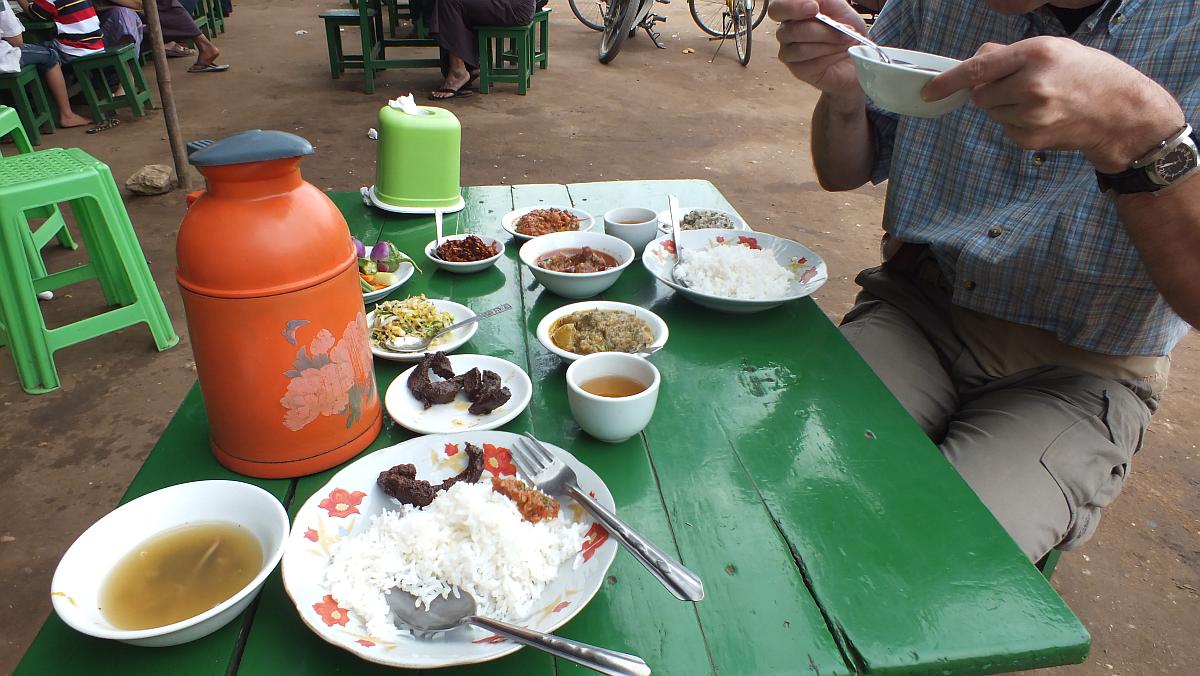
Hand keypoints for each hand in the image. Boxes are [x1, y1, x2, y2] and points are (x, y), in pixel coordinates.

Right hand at [771, 0, 869, 109]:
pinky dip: (829, 57)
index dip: (792, 8)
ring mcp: (789, 52)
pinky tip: (840, 53)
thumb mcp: (838, 7)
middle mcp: (787, 31)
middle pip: (790, 30)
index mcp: (793, 12)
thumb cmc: (845, 28)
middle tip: (841, 28)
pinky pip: (809, 64)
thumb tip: (811, 2)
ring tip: (846, 40)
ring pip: (801, 48)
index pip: (777, 9)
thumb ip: (822, 0)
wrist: (858, 53)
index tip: (814, 8)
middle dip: (820, 30)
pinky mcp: (797, 70)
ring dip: (830, 43)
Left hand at [921, 36, 1183, 171]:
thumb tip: (975, 61)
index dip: (948, 81)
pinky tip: (1042, 117)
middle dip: (988, 90)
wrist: (1120, 113)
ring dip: (1003, 106)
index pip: (978, 70)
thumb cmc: (1088, 74)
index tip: (928, 90)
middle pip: (980, 94)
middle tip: (1017, 85)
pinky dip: (1015, 122)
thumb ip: (1010, 54)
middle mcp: (1031, 85)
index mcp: (1036, 54)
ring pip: (990, 112)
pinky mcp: (1029, 138)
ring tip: (1036, 100)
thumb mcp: (1054, 48)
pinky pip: (1004, 128)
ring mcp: (1030, 116)